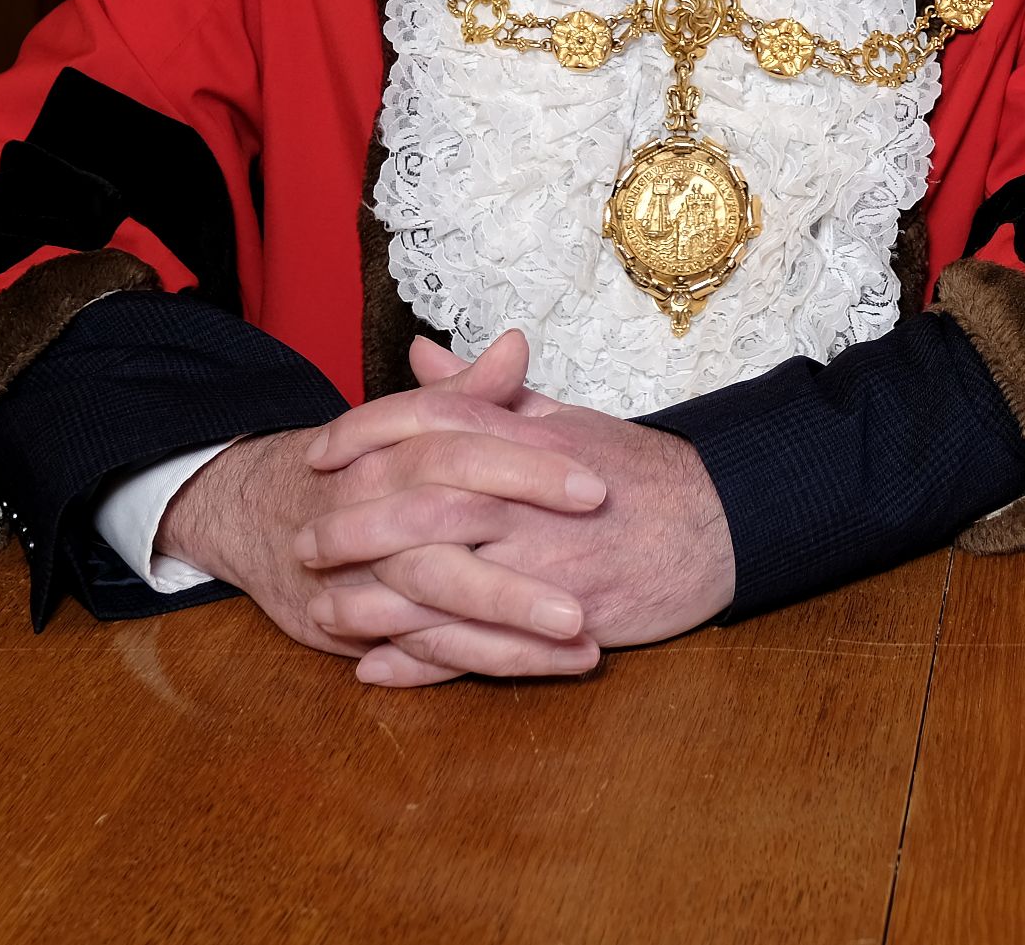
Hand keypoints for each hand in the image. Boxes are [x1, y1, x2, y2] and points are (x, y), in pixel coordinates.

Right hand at [154, 330, 606, 679]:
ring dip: (509, 635)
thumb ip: (470, 392)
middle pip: (444, 539)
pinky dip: (479, 663)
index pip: (459, 449)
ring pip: (434, 606)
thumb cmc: (362, 465)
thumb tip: (517, 344)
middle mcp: (371, 512)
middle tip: (590, 598)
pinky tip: (544, 668)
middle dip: (517, 575)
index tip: (596, 485)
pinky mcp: (356, 627)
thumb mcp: (414, 424)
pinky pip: (422, 653)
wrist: (260, 512)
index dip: (528, 466)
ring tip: (585, 646)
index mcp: (392, 452)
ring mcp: (361, 576)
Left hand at [302, 340, 737, 685]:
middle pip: (421, 508)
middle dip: (354, 528)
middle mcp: (531, 501)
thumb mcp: (563, 419)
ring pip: (440, 586)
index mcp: (529, 441)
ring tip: (322, 614)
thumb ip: (485, 394)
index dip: (366, 435)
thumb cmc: (638, 473)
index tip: (318, 452)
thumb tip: (417, 354)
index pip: (432, 423)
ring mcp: (546, 566)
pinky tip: (378, 669)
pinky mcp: (563, 624)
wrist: (720, 527)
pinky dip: (422, 664)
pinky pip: (479, 650)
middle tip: (304, 542)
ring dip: (374, 605)